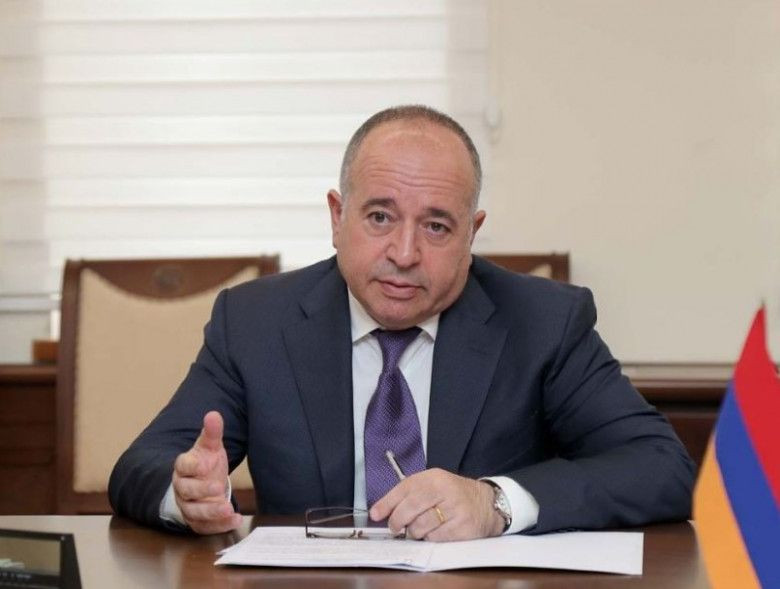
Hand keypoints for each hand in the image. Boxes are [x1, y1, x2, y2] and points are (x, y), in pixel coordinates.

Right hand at [172, 411, 241, 534]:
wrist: (203, 483)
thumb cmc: (206, 462)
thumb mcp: (210, 447)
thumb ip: (212, 433)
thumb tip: (213, 414)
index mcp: (183, 467)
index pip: (183, 466)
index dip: (192, 466)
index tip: (205, 464)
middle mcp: (182, 488)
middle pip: (187, 491)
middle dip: (202, 490)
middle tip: (219, 487)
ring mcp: (188, 506)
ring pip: (194, 512)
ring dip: (211, 512)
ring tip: (228, 509)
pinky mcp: (197, 521)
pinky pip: (205, 527)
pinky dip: (219, 526)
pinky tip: (235, 520)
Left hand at [368, 468, 504, 541]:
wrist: (486, 504)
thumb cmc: (453, 495)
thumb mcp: (432, 485)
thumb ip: (408, 495)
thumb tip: (380, 511)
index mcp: (434, 477)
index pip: (404, 488)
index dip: (387, 503)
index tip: (375, 514)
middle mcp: (444, 490)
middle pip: (410, 508)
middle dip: (398, 521)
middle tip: (395, 528)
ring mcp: (455, 508)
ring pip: (420, 526)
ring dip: (415, 532)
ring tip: (419, 528)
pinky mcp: (462, 527)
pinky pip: (435, 538)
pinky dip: (431, 538)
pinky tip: (435, 531)